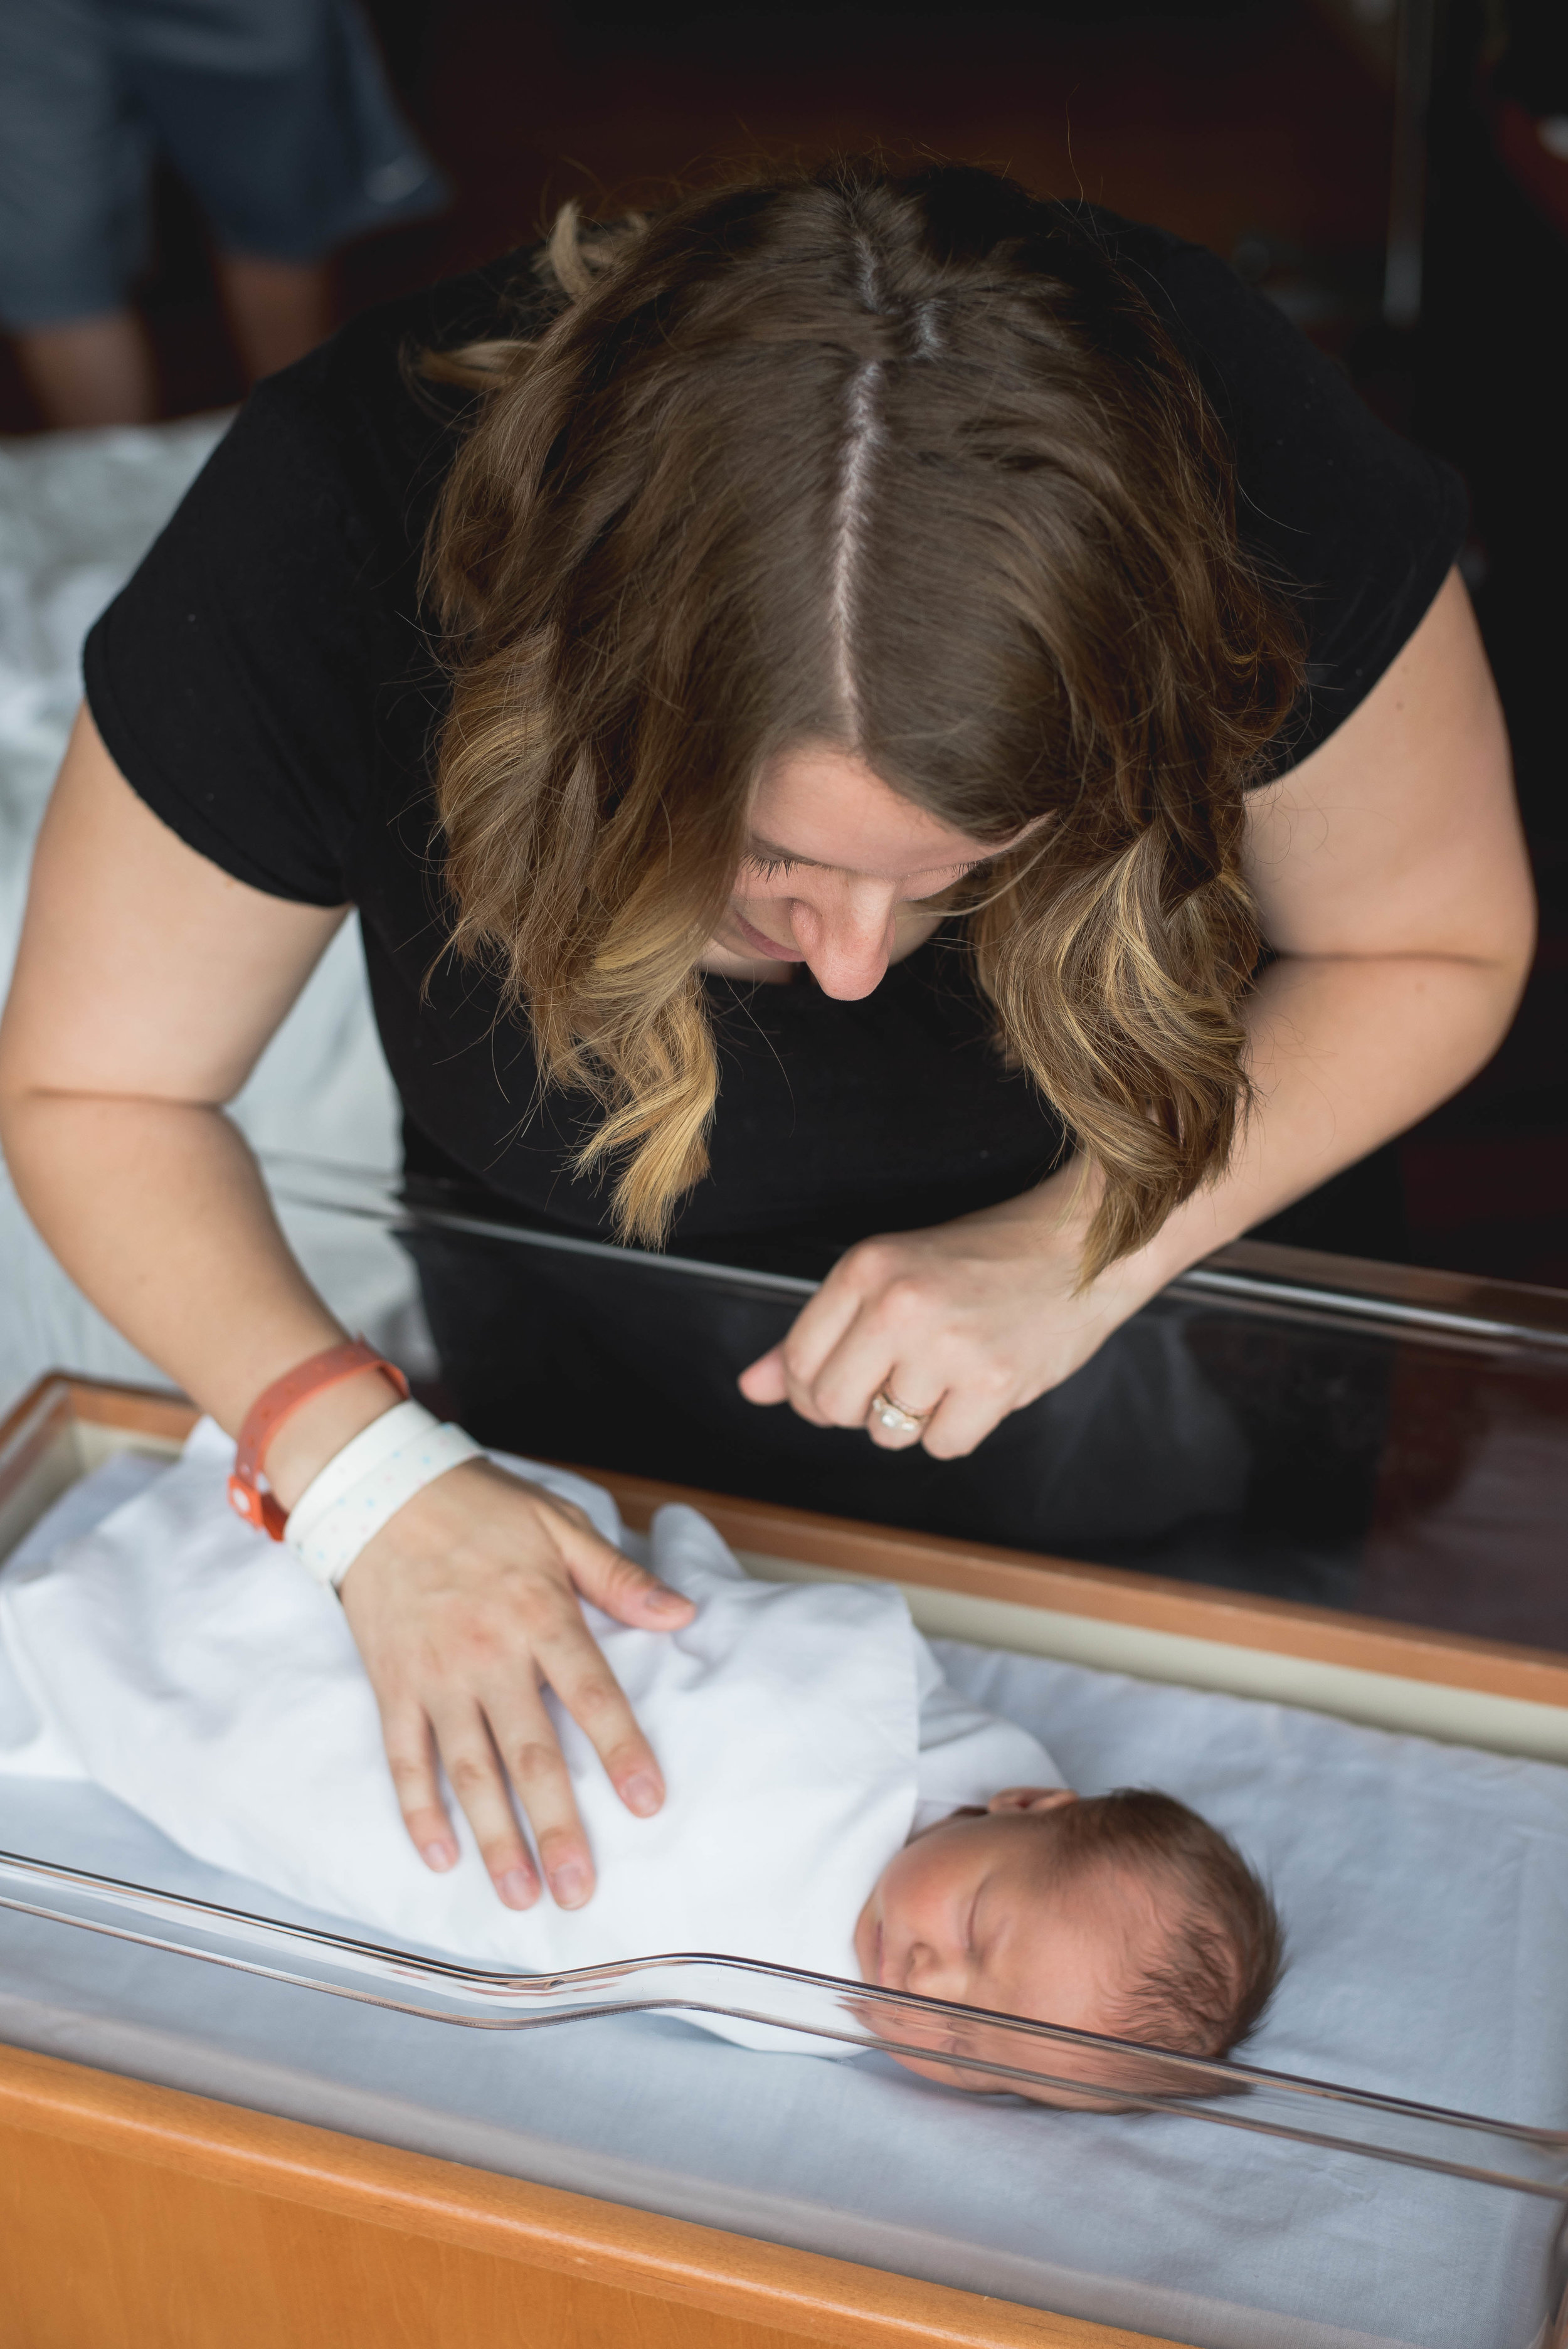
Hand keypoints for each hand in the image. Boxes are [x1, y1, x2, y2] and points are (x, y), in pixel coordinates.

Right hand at [336, 1457, 693, 1911]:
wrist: (377, 1487)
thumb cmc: (479, 1506)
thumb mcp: (558, 1524)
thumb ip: (618, 1578)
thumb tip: (683, 1613)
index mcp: (539, 1614)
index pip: (590, 1694)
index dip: (621, 1749)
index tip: (647, 1803)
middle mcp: (488, 1654)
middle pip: (529, 1753)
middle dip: (557, 1826)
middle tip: (579, 1889)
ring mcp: (435, 1676)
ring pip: (468, 1771)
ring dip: (495, 1838)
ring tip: (520, 1896)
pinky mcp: (392, 1685)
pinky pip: (405, 1758)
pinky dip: (419, 1810)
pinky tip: (442, 1856)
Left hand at [736, 1169, 1164, 1458]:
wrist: (1084, 1244)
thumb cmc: (985, 1257)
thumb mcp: (890, 1274)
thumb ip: (815, 1334)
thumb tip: (752, 1388)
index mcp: (866, 1268)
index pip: (798, 1363)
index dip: (810, 1389)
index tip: (841, 1381)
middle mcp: (900, 1305)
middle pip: (833, 1407)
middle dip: (855, 1410)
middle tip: (894, 1383)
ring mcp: (948, 1347)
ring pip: (887, 1433)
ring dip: (911, 1418)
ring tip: (945, 1373)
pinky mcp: (994, 1384)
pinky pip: (942, 1445)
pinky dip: (956, 1429)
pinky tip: (976, 1387)